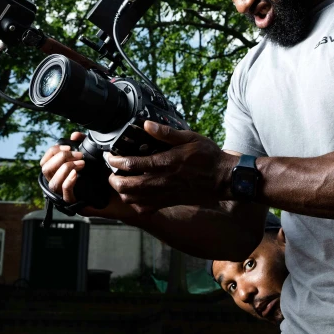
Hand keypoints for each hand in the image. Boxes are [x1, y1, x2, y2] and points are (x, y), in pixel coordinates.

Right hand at [39, 131, 138, 222]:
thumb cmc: (109, 173)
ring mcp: (67, 195)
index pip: (45, 162)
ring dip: (65, 168)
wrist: (124, 191)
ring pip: (53, 183)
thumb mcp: (96, 155)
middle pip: (46, 170)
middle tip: (77, 154)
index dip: (52, 152)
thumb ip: (86, 143)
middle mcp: (62, 184)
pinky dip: (68, 182)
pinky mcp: (76, 205)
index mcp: (62, 172)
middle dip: (59, 158)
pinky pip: (65, 195)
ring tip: (81, 163)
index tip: (68, 146)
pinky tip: (76, 174)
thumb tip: (74, 135)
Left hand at [107, 121, 238, 213]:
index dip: (115, 160)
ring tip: (122, 180)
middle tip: (112, 170)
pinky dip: (135, 203)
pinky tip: (136, 193)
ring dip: (122, 191)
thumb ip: (166, 133)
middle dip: (113, 179)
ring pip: (133, 200)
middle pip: (127, 187)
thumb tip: (147, 125)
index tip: (110, 155)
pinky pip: (145, 209)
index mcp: (165, 163)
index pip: (131, 164)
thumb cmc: (207, 156)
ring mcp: (164, 194)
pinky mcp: (168, 202)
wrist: (223, 178)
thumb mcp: (189, 137)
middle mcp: (162, 181)